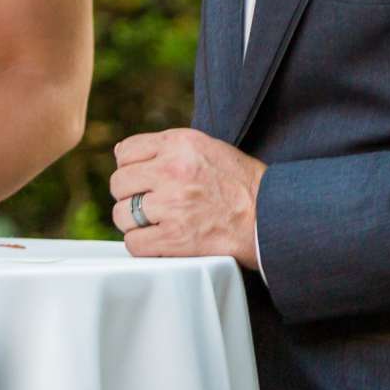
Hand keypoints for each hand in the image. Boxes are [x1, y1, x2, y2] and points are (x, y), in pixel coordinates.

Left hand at [108, 128, 265, 268]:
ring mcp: (172, 205)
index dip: (130, 167)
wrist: (271, 216)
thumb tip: (122, 153)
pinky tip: (158, 241)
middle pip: (118, 183)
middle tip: (147, 204)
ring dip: (133, 222)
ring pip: (121, 214)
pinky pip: (134, 243)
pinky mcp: (176, 237)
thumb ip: (167, 148)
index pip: (125, 151)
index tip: (141, 180)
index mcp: (178, 143)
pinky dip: (142, 245)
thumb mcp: (206, 147)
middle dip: (129, 195)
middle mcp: (172, 170)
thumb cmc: (240, 183)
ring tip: (154, 223)